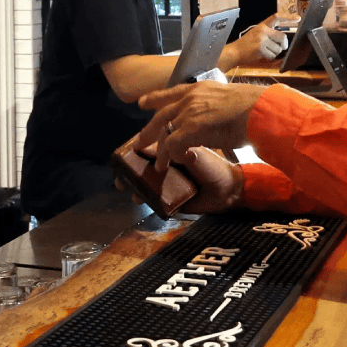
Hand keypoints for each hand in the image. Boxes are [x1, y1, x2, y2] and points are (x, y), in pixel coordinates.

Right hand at [112, 143, 244, 214]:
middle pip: (143, 167)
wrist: (227, 190)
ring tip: (124, 186)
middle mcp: (169, 166)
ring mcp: (169, 183)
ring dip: (133, 184)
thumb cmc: (213, 166)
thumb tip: (151, 147)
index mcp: (173, 151)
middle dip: (129, 169)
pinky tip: (138, 198)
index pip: (149, 148)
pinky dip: (144, 199)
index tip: (123, 153)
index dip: (135, 150)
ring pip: (145, 183)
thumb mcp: (191, 152)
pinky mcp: (171, 200)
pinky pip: (153, 200)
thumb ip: (173, 149)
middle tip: (118, 172)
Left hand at [137, 80, 267, 172]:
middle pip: (161, 115)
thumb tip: (213, 116)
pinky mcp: (191, 128)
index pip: (171, 92)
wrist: (260, 110)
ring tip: (159, 165)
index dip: (155, 98)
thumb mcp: (226, 98)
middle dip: (149, 130)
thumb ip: (213, 106)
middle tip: (139, 141)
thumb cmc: (252, 107)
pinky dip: (173, 155)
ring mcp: (188, 113)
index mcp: (198, 89)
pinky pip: (173, 144)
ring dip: (161, 151)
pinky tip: (176, 162)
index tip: (143, 102)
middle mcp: (189, 98)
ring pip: (165, 133)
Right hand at [231, 15, 286, 65]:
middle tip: (280, 47)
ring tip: (265, 51)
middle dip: (283, 45)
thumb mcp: (256, 33)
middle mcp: (262, 30)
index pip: (277, 18)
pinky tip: (262, 55)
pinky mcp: (260, 48)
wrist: (234, 51)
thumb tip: (283, 41)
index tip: (298, 19)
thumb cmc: (246, 44)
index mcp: (262, 25)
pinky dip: (269, 57)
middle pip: (282, 37)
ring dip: (274, 52)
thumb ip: (269, 33)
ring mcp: (261, 39)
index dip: (288, 18)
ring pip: (278, 48)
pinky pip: (272, 55)